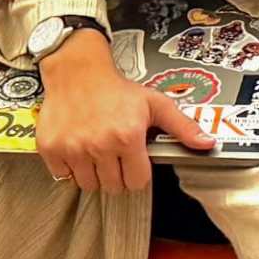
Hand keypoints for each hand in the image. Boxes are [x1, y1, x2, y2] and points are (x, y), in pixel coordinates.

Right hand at [34, 33, 217, 194]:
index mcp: (127, 137)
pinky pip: (62, 176)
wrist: (78, 72)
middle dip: (117, 174)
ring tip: (96, 150)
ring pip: (88, 185)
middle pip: (112, 187)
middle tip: (115, 153)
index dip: (138, 173)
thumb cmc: (117, 89)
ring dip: (93, 173)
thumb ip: (182, 126)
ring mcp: (73, 149)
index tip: (133, 159)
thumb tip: (207, 143)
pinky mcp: (51, 149)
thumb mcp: (155, 103)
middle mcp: (99, 146)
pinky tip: (77, 148)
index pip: (137, 182)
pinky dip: (69, 167)